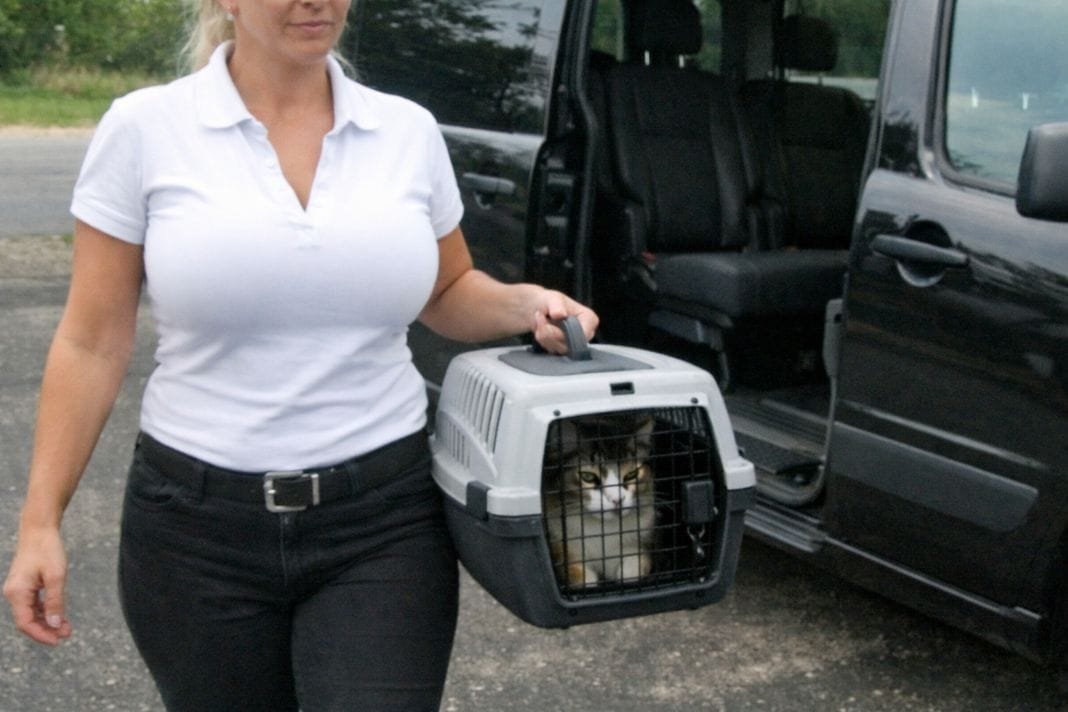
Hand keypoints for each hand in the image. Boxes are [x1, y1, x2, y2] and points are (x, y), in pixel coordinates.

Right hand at [3, 526, 71, 644]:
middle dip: (47, 630)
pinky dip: (46, 612)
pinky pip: (34, 605)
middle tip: (67, 635)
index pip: (25, 623)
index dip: (41, 634)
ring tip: (67, 629)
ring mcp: (18, 591)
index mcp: (17, 593)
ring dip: (48, 622)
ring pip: (31, 614)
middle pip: (27, 621)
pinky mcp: (25, 587)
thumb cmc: (48, 550)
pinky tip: (60, 617)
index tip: (58, 641)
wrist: (39, 530)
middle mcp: (14, 594)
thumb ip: (55, 601)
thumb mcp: (56, 576)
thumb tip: (56, 625)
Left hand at [531, 289, 599, 354]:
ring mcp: (574, 344)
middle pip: (569, 343)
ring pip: (558, 348)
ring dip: (543, 334)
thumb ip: (557, 306)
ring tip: (540, 319)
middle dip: (550, 331)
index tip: (553, 317)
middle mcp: (585, 334)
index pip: (584, 334)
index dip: (566, 330)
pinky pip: (551, 350)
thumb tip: (559, 315)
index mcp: (589, 320)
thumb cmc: (550, 301)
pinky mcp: (562, 350)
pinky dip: (542, 340)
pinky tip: (540, 329)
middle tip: (540, 315)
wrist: (538, 307)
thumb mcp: (553, 298)